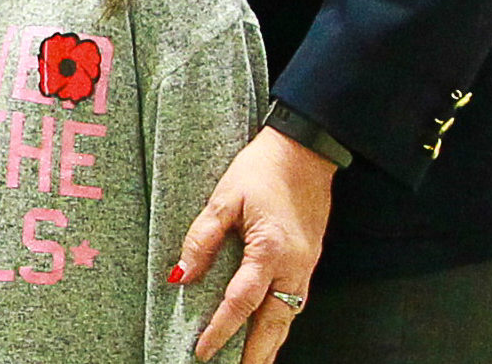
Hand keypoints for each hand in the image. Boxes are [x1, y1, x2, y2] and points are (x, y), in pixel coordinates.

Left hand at [173, 126, 334, 362]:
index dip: (220, 330)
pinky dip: (282, 322)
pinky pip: (295, 301)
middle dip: (255, 354)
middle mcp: (292, 265)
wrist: (305, 148)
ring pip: (288, 317)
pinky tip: (270, 330)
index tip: (202, 352)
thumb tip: (182, 277)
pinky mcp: (309, 259)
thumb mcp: (224, 197)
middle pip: (273, 323)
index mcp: (269, 250)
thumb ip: (202, 239)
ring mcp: (305, 264)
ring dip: (270, 343)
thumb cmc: (263, 167)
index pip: (241, 303)